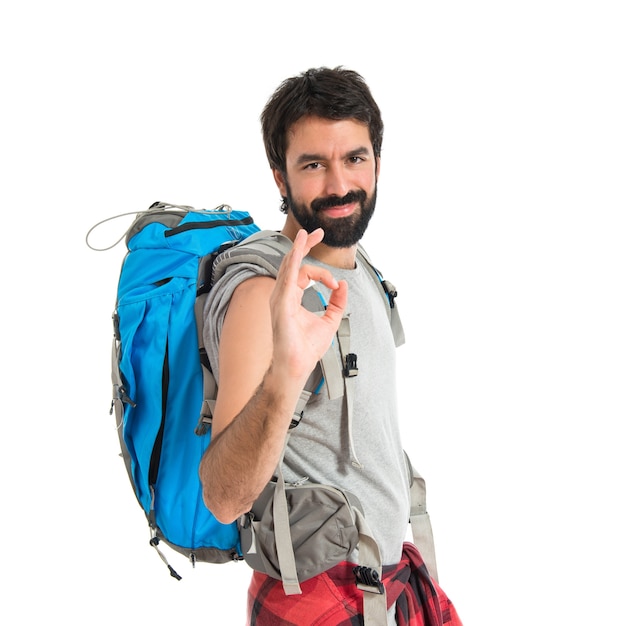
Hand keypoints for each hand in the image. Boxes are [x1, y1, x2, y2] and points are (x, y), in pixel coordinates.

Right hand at [269, 228, 346, 384]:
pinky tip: (298, 250)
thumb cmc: (306, 348)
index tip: (335, 284)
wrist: (297, 366)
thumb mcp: (330, 320)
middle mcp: (283, 295)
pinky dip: (292, 262)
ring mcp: (279, 299)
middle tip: (317, 232)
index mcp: (292, 297)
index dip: (322, 273)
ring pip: (288, 266)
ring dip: (297, 248)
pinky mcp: (281, 304)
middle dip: (304, 245)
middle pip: (292, 263)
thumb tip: (343, 284)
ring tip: (306, 234)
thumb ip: (337, 302)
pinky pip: (287, 278)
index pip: (303, 272)